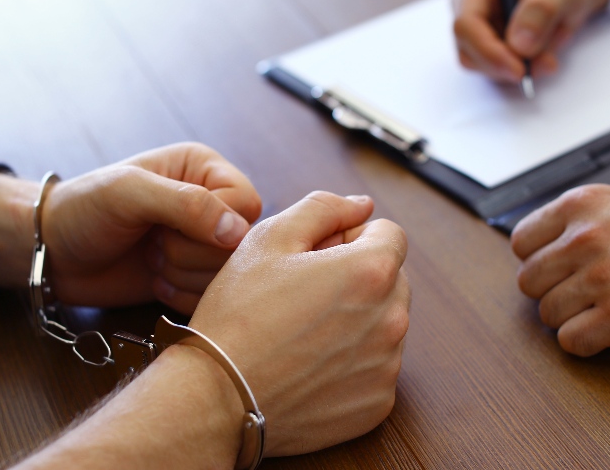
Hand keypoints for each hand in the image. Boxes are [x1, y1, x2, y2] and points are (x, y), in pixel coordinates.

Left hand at [42, 143, 260, 313]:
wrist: (51, 252)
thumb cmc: (84, 209)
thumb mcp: (130, 193)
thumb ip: (186, 205)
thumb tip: (237, 233)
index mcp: (205, 170)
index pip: (247, 204)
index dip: (217, 224)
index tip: (169, 226)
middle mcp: (212, 205)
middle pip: (240, 245)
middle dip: (191, 253)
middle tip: (153, 243)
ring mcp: (203, 244)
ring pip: (227, 275)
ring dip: (183, 275)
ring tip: (150, 258)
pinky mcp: (193, 278)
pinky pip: (211, 297)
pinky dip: (180, 296)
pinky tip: (153, 279)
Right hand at [191, 191, 409, 455]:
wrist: (217, 396)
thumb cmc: (238, 315)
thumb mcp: (269, 239)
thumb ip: (324, 209)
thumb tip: (362, 205)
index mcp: (371, 272)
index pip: (391, 235)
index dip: (353, 237)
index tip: (319, 256)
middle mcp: (391, 319)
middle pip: (392, 280)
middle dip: (359, 278)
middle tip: (307, 294)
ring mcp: (387, 366)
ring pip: (385, 325)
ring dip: (358, 321)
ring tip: (305, 333)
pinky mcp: (377, 403)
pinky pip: (377, 368)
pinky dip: (353, 364)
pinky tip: (312, 365)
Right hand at [450, 0, 609, 83]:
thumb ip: (542, 9)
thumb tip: (520, 45)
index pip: (465, 24)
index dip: (488, 51)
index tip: (519, 70)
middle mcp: (467, 6)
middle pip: (469, 50)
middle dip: (506, 64)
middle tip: (545, 65)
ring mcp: (476, 29)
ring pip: (484, 65)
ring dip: (519, 67)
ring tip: (551, 53)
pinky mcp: (489, 46)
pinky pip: (500, 70)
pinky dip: (525, 67)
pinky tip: (544, 53)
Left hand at [511, 184, 609, 355]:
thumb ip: (584, 220)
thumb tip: (543, 244)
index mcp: (586, 204)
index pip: (522, 241)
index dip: (540, 262)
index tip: (559, 272)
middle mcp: (588, 236)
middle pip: (530, 281)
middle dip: (555, 293)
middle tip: (586, 297)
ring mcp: (602, 277)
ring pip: (547, 314)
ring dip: (573, 320)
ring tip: (607, 312)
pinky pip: (571, 342)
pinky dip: (588, 344)